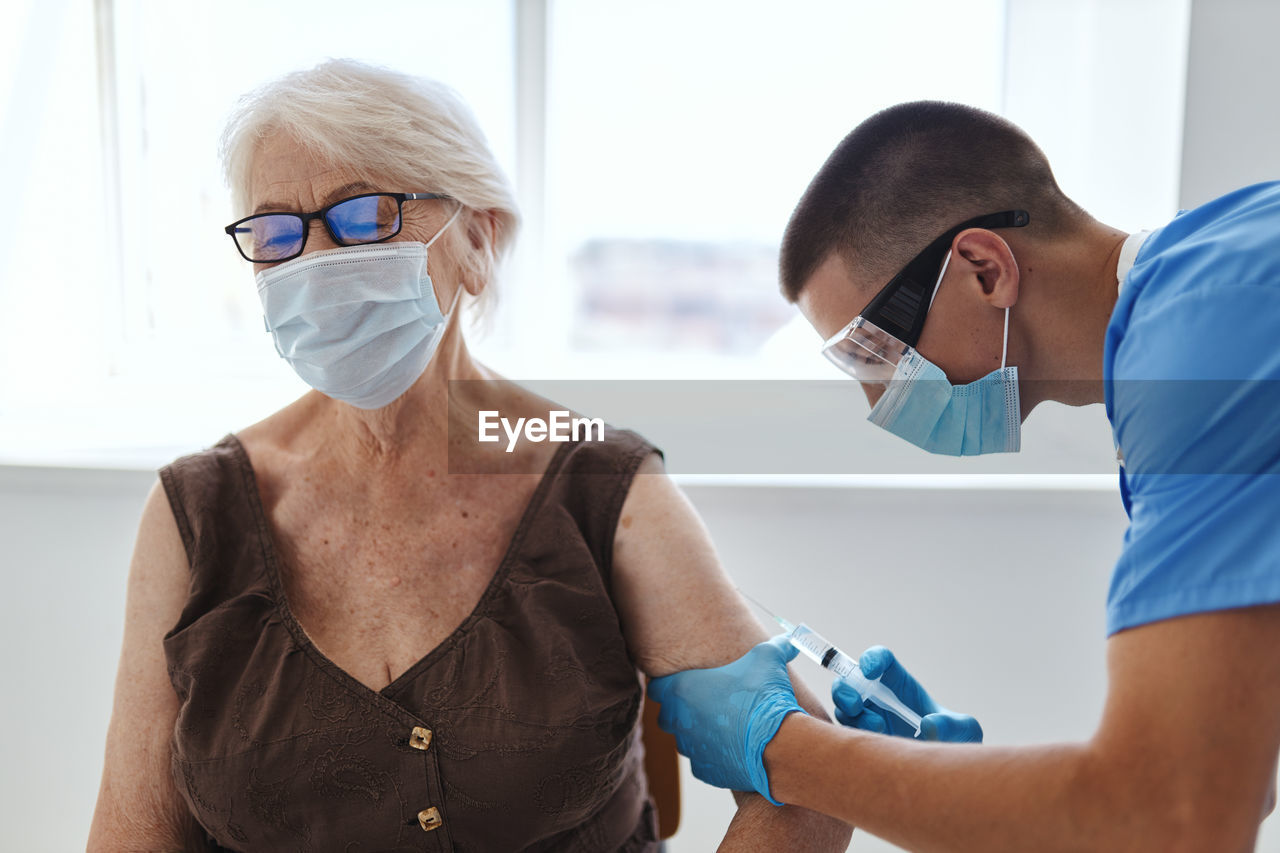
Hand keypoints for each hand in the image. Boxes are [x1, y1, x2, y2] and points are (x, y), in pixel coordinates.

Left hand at [649, 635, 805, 804]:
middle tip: (706, 704)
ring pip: (685, 741)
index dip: (667, 684)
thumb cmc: (765, 697)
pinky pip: (702, 763)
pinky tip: (733, 748)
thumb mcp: (769, 659)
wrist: (778, 744)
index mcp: (683, 689)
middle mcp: (680, 720)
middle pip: (666, 716)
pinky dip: (714, 756)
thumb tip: (789, 640)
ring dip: (698, 734)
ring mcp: (691, 748)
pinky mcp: (706, 772)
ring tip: (724, 727)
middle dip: (680, 711)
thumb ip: (775, 645)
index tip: (682, 682)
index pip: (656, 687)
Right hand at [832, 645, 981, 742]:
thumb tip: (928, 725)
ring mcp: (867, 721)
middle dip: (845, 689)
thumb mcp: (965, 730)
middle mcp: (879, 700)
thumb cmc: (954, 743)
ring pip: (843, 710)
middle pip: (848, 682)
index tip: (870, 671)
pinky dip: (850, 738)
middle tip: (857, 705)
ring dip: (851, 717)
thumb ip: (952, 724)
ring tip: (876, 729)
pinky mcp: (862, 743)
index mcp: (901, 686)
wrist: (942, 775)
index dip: (871, 659)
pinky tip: (872, 747)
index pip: (881, 661)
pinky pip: (844, 736)